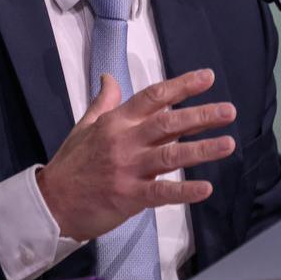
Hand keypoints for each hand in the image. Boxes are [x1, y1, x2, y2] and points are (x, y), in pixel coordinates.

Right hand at [37, 68, 236, 241]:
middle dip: (201, 115)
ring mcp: (128, 169)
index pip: (153, 97)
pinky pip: (162, 192)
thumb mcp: (84, 126)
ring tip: (228, 143)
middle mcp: (125, 141)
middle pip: (168, 122)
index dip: (182, 86)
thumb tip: (109, 77)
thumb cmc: (71, 164)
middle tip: (229, 110)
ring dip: (202, 149)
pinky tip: (206, 188)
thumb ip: (104, 102)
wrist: (51, 202)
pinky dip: (184, 191)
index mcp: (116, 122)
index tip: (207, 77)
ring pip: (171, 155)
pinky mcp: (130, 196)